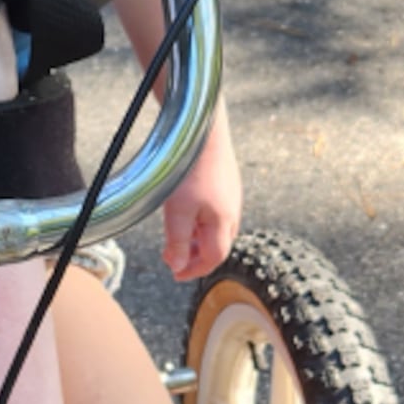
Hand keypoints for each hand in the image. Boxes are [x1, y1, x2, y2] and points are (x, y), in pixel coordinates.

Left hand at [161, 106, 241, 282]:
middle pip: (217, 244)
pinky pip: (216, 209)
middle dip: (195, 255)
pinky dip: (200, 220)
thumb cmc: (188, 169)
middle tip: (172, 255)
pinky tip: (185, 209)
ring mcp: (231, 194)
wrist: (203, 128)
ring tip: (176, 233)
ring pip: (216, 226)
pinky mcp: (226, 180)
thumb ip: (178, 242)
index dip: (195, 270)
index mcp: (223, 221)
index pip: (214, 257)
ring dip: (197, 237)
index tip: (176, 274)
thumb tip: (177, 266)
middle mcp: (232, 210)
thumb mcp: (177, 211)